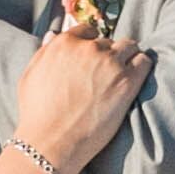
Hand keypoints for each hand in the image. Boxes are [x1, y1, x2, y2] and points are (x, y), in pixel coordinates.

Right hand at [14, 26, 148, 173]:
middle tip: (105, 75)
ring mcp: (110, 63)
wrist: (51, 143)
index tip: (93, 61)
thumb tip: (54, 34)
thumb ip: (44, 52)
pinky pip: (144, 61)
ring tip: (122, 76)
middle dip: (107, 55)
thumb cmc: (36, 114)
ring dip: (127, 58)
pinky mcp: (127, 81)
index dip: (90, 45)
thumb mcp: (30, 76)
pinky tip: (135, 79)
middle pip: (108, 41)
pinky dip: (142, 66)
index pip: (87, 31)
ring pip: (129, 47)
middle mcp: (89, 48)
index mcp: (64, 43)